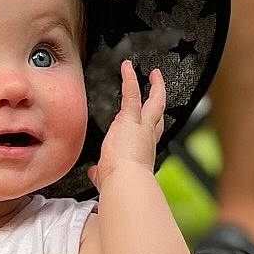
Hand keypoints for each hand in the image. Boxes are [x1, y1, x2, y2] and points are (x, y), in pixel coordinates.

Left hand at [91, 60, 165, 187]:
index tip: (151, 122)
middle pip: (158, 116)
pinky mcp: (130, 118)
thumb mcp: (107, 178)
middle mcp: (147, 139)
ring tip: (154, 74)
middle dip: (159, 101)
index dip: (152, 128)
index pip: (150, 138)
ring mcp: (141, 127)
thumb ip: (101, 173)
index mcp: (142, 155)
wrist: (125, 184)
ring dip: (155, 87)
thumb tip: (94, 173)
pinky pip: (132, 93)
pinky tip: (127, 67)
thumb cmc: (119, 186)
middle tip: (159, 88)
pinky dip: (130, 79)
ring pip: (154, 103)